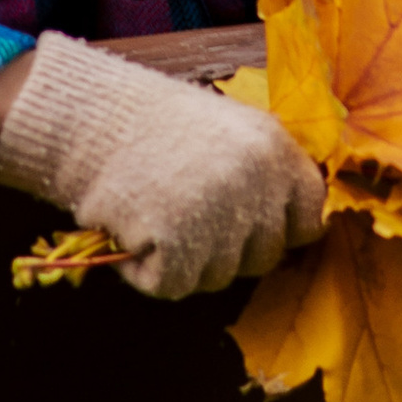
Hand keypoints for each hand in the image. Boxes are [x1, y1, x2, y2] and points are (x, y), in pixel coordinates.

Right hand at [0, 32, 325, 299]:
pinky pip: (174, 286)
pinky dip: (148, 270)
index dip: (282, 228)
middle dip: (228, 248)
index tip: (252, 226)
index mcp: (276, 150)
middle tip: (186, 215)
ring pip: (219, 276)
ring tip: (154, 211)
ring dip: (186, 258)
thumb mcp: (230, 129)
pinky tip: (132, 230)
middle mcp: (257, 183)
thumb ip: (265, 173)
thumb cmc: (157, 125)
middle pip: (265, 256)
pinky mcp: (177, 243)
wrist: (90, 115)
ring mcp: (219, 215)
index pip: (310, 216)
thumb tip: (295, 229)